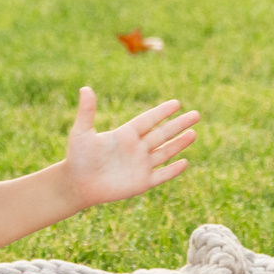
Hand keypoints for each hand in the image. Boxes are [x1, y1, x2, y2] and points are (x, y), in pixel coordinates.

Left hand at [62, 87, 199, 207]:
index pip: (148, 120)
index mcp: (125, 135)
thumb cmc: (77, 157)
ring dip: (179, 143)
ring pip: (165, 152)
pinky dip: (173, 170)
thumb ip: (87, 112)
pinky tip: (185, 162)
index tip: (177, 103)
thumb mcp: (82, 132)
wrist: (77, 184)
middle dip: (179, 124)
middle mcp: (136, 148)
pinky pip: (161, 175)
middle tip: (196, 114)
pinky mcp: (141, 183)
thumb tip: (85, 88)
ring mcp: (140, 166)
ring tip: (194, 133)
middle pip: (162, 134)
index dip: (162, 112)